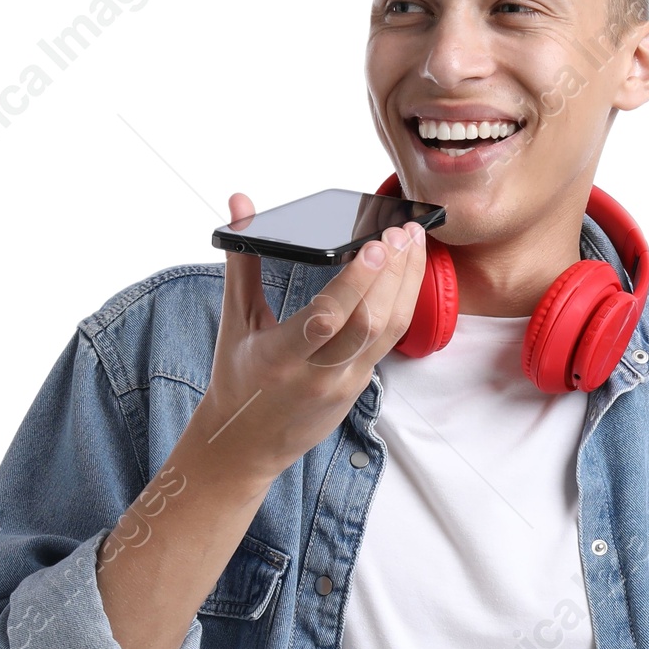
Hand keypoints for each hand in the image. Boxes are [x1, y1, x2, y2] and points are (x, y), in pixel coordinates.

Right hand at [192, 192, 427, 487]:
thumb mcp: (234, 323)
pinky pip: (388, 343)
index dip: (357, 281)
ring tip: (414, 245)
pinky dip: (402, 304)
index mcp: (279, 359)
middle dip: (393, 275)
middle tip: (404, 234)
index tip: (376, 245)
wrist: (247, 444)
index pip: (328, 318)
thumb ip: (243, 262)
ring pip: (388, 333)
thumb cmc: (238, 379)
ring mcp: (344, 385)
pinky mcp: (360, 388)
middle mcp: (317, 376)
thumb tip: (240, 204)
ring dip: (407, 286)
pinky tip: (407, 276)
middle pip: (370, 323)